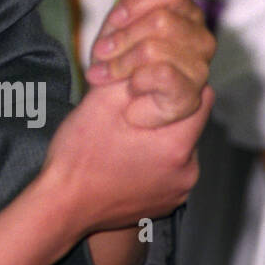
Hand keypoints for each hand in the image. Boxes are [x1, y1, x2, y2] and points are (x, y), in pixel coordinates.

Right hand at [43, 77, 212, 233]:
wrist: (63, 207)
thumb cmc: (78, 157)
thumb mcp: (100, 102)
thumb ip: (134, 75)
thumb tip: (153, 56)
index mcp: (176, 145)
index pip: (201, 96)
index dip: (175, 81)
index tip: (148, 84)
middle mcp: (188, 172)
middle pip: (188, 122)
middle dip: (163, 110)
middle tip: (128, 110)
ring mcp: (178, 191)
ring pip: (178, 147)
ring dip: (157, 137)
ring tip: (122, 138)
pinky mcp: (167, 203)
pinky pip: (169, 170)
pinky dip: (152, 161)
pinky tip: (124, 159)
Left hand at [85, 0, 214, 127]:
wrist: (109, 112)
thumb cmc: (118, 64)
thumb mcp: (121, 21)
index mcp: (185, 16)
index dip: (136, 2)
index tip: (114, 19)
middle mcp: (200, 39)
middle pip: (162, 20)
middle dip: (121, 38)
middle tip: (100, 55)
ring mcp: (200, 69)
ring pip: (157, 48)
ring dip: (120, 64)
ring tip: (104, 76)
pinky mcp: (193, 97)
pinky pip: (161, 75)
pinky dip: (135, 83)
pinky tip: (131, 93)